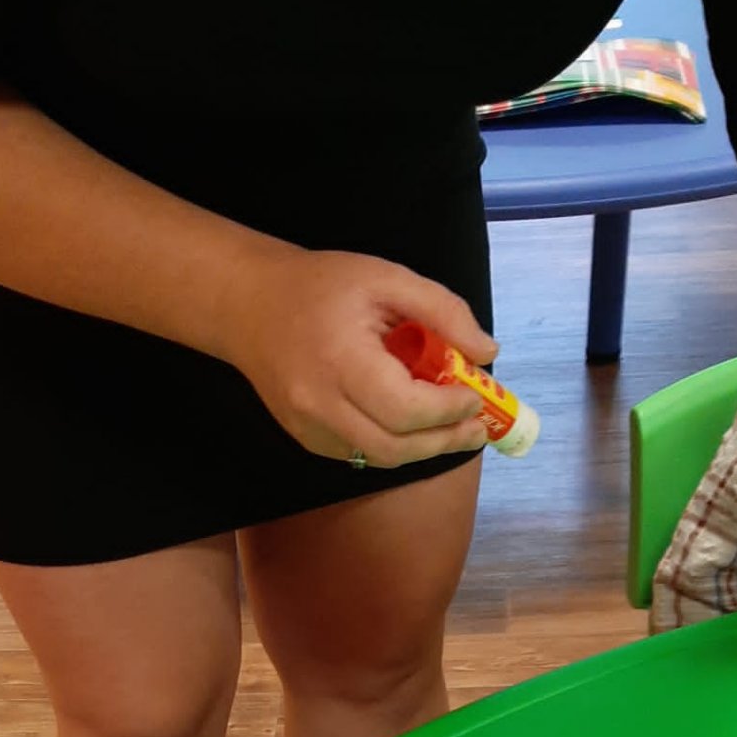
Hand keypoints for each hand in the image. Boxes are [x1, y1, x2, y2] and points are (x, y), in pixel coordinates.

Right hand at [215, 245, 498, 466]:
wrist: (249, 304)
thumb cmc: (321, 286)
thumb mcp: (387, 278)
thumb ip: (443, 311)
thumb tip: (486, 353)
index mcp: (341, 362)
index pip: (406, 409)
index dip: (448, 411)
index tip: (476, 396)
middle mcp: (319, 406)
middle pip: (395, 447)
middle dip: (444, 441)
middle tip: (476, 428)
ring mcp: (308, 429)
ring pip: (378, 458)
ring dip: (422, 448)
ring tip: (452, 429)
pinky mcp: (305, 439)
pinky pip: (359, 454)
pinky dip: (392, 444)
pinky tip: (410, 425)